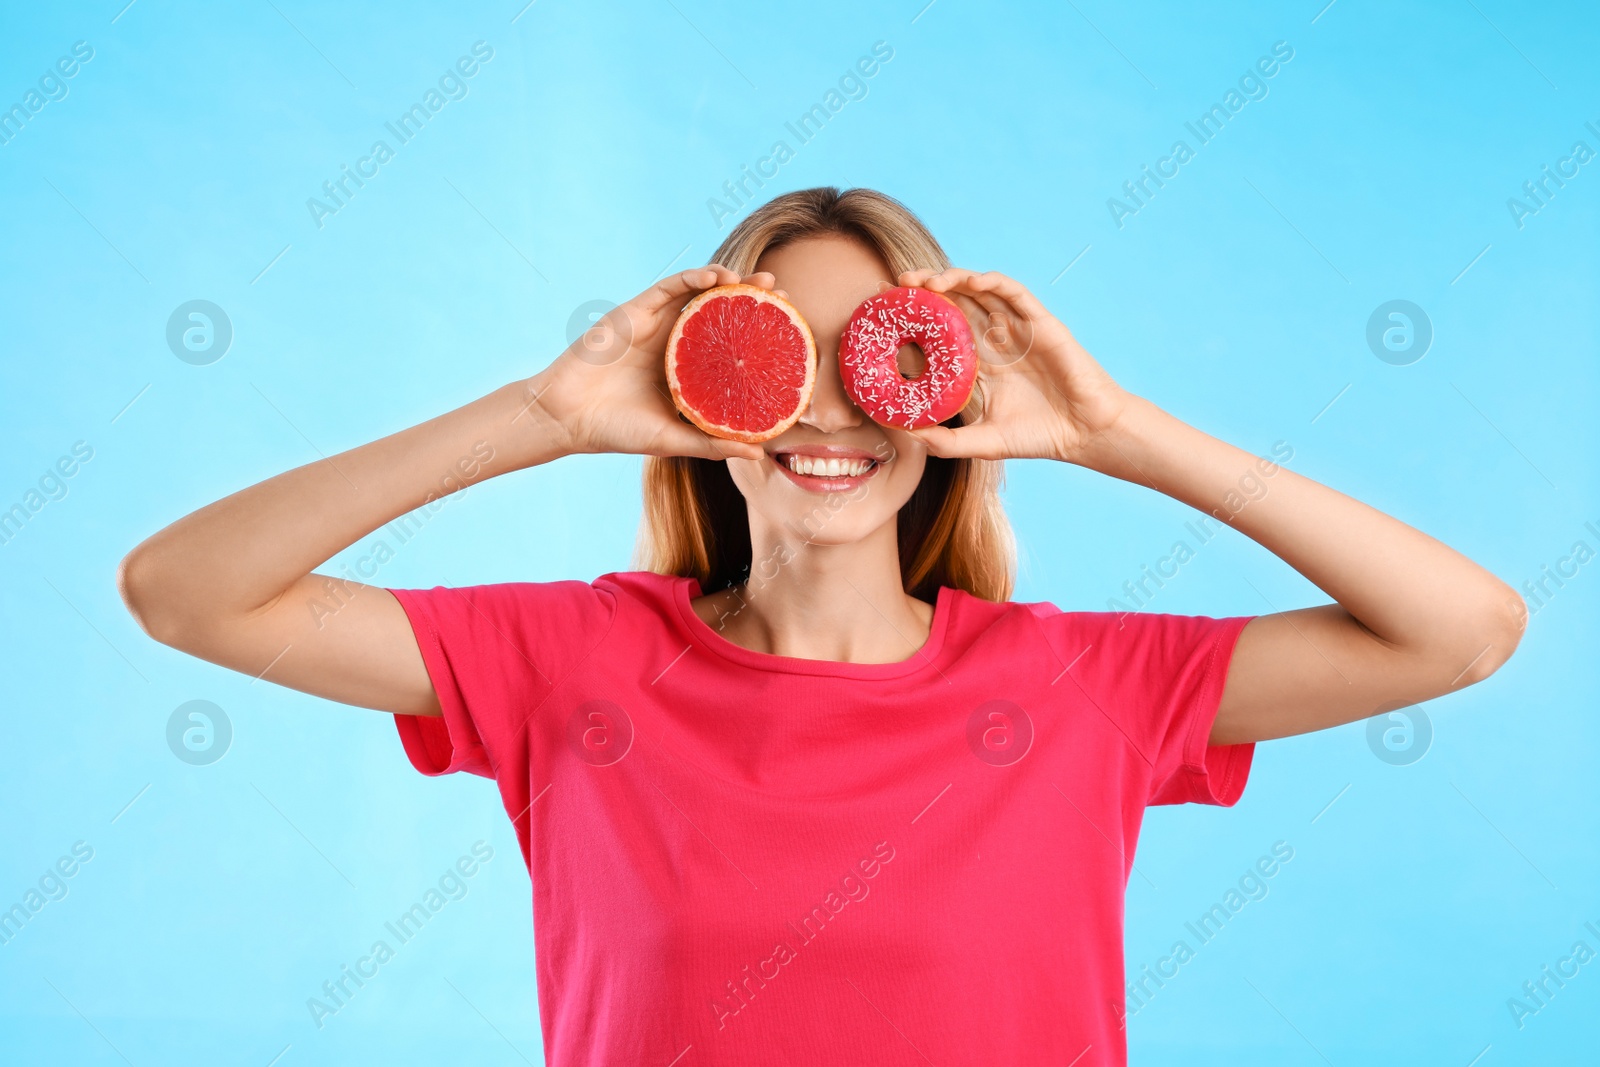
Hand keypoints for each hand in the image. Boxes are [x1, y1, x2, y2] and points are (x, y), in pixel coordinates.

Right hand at [520, 266, 771, 461]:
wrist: (568, 416)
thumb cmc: (618, 430)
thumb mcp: (674, 440)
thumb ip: (713, 443)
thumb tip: (760, 454)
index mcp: (687, 369)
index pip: (731, 344)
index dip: (760, 334)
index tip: (791, 331)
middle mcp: (676, 342)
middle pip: (722, 312)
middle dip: (754, 300)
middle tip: (783, 294)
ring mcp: (658, 324)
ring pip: (700, 293)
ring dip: (731, 281)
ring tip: (760, 281)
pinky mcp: (637, 310)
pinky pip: (671, 286)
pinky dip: (694, 277)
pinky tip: (717, 277)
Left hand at [896, 268, 1133, 465]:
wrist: (1084, 434)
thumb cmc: (1038, 437)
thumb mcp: (981, 443)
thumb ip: (943, 441)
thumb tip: (903, 433)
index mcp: (979, 365)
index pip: (940, 333)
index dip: (914, 320)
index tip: (884, 313)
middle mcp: (995, 341)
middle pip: (954, 304)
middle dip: (924, 291)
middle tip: (896, 285)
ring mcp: (1017, 329)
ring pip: (979, 292)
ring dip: (951, 280)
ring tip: (924, 282)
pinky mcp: (1040, 323)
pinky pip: (1014, 292)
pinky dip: (991, 281)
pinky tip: (969, 281)